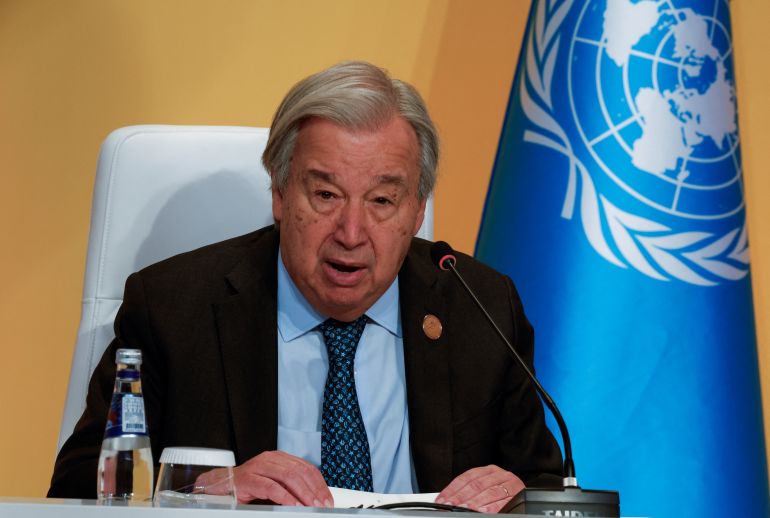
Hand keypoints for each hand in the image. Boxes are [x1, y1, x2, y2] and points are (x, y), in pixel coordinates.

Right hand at [196, 451, 332, 506]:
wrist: (218, 486)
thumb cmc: (247, 487)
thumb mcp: (273, 485)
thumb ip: (290, 488)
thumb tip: (312, 500)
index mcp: (279, 458)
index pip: (306, 467)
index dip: (319, 484)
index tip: (327, 499)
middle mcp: (270, 459)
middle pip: (300, 471)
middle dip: (314, 490)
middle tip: (321, 505)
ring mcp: (258, 466)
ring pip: (288, 476)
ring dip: (302, 494)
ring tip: (310, 506)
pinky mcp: (247, 478)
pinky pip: (270, 486)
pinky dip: (284, 497)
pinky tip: (292, 505)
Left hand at [435, 465, 523, 512]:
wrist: (524, 495)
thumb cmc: (501, 493)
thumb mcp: (485, 489)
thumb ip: (469, 492)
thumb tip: (449, 500)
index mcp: (487, 470)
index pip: (466, 478)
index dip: (452, 489)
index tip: (442, 500)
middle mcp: (498, 474)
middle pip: (476, 485)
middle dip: (462, 497)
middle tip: (451, 506)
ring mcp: (509, 482)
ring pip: (490, 492)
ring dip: (476, 502)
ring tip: (465, 508)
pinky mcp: (519, 493)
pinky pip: (504, 501)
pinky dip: (493, 507)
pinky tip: (484, 512)